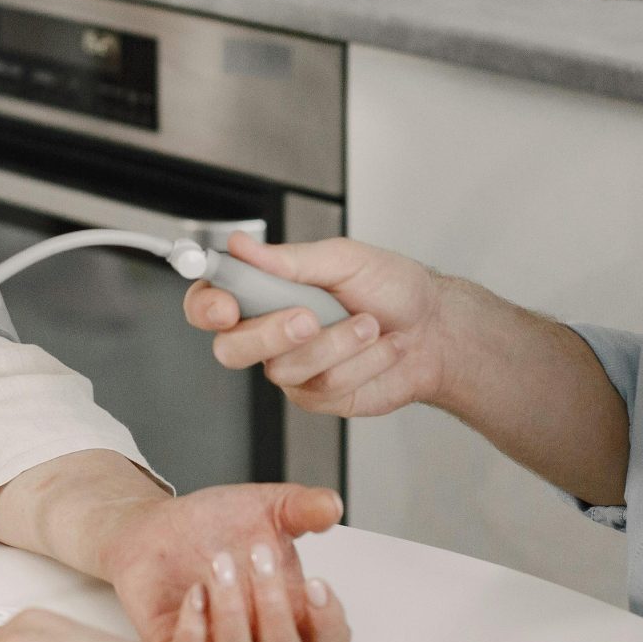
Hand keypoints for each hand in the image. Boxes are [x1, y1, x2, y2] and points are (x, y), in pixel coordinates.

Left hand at [95, 483, 351, 641]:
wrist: (158, 524)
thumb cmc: (216, 525)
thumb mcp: (267, 507)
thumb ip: (303, 508)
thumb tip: (332, 507)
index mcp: (290, 611)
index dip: (329, 624)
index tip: (316, 583)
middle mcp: (257, 638)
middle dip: (274, 605)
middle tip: (258, 554)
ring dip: (233, 613)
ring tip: (220, 563)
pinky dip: (195, 629)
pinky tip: (195, 592)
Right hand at [184, 232, 451, 418]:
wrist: (436, 330)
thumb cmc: (393, 289)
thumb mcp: (344, 259)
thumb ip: (290, 260)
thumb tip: (242, 245)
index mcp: (265, 291)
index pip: (209, 302)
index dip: (207, 307)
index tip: (227, 306)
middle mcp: (269, 333)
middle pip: (231, 349)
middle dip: (269, 334)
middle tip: (309, 318)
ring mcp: (292, 368)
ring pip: (285, 369)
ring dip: (337, 343)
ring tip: (370, 324)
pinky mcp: (318, 396)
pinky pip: (323, 386)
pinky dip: (360, 362)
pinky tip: (380, 349)